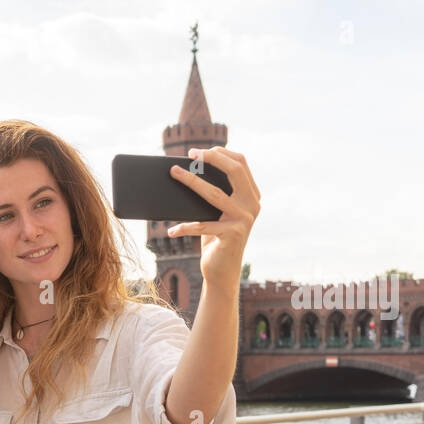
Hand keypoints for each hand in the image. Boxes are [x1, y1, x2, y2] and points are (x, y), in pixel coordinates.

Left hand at [166, 147, 260, 287]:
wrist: (222, 272)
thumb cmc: (215, 239)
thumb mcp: (217, 213)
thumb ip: (214, 194)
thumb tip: (187, 170)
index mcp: (251, 195)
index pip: (241, 163)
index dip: (220, 153)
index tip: (197, 151)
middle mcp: (252, 205)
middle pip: (234, 171)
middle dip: (211, 158)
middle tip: (190, 154)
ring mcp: (244, 219)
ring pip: (215, 194)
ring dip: (191, 181)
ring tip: (174, 173)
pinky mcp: (233, 235)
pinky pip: (203, 226)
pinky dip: (184, 227)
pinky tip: (171, 230)